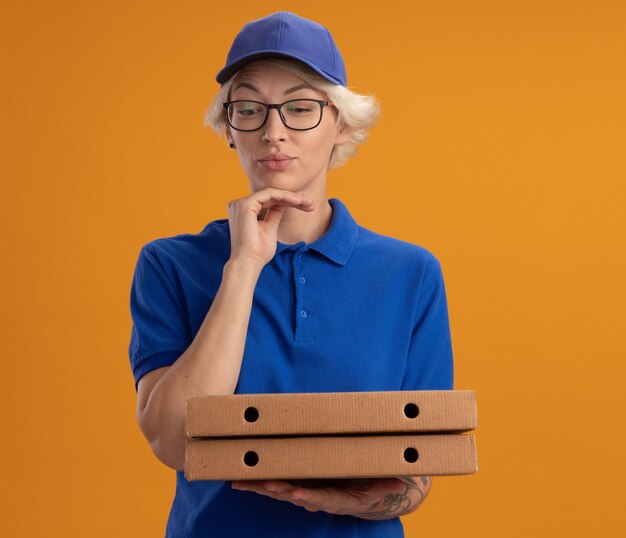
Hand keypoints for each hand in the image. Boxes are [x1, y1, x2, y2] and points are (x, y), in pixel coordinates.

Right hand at [227, 188, 313, 267]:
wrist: (248, 263)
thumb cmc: (258, 252)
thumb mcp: (270, 229)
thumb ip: (274, 215)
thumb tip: (282, 204)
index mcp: (244, 211)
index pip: (269, 201)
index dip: (289, 202)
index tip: (307, 207)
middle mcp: (239, 205)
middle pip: (272, 196)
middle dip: (294, 199)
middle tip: (311, 204)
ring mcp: (240, 203)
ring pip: (272, 193)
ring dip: (292, 197)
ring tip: (308, 203)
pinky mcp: (245, 204)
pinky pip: (270, 194)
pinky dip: (285, 197)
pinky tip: (298, 201)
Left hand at [231, 477, 416, 519]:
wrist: (362, 498)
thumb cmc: (371, 487)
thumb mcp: (383, 486)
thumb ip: (388, 484)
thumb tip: (403, 482)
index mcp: (337, 498)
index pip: (322, 498)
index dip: (309, 497)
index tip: (298, 495)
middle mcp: (317, 499)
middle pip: (294, 495)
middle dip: (277, 490)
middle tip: (263, 484)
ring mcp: (305, 494)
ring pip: (279, 491)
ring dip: (260, 487)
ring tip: (241, 482)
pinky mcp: (297, 486)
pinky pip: (274, 486)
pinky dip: (257, 483)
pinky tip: (239, 481)